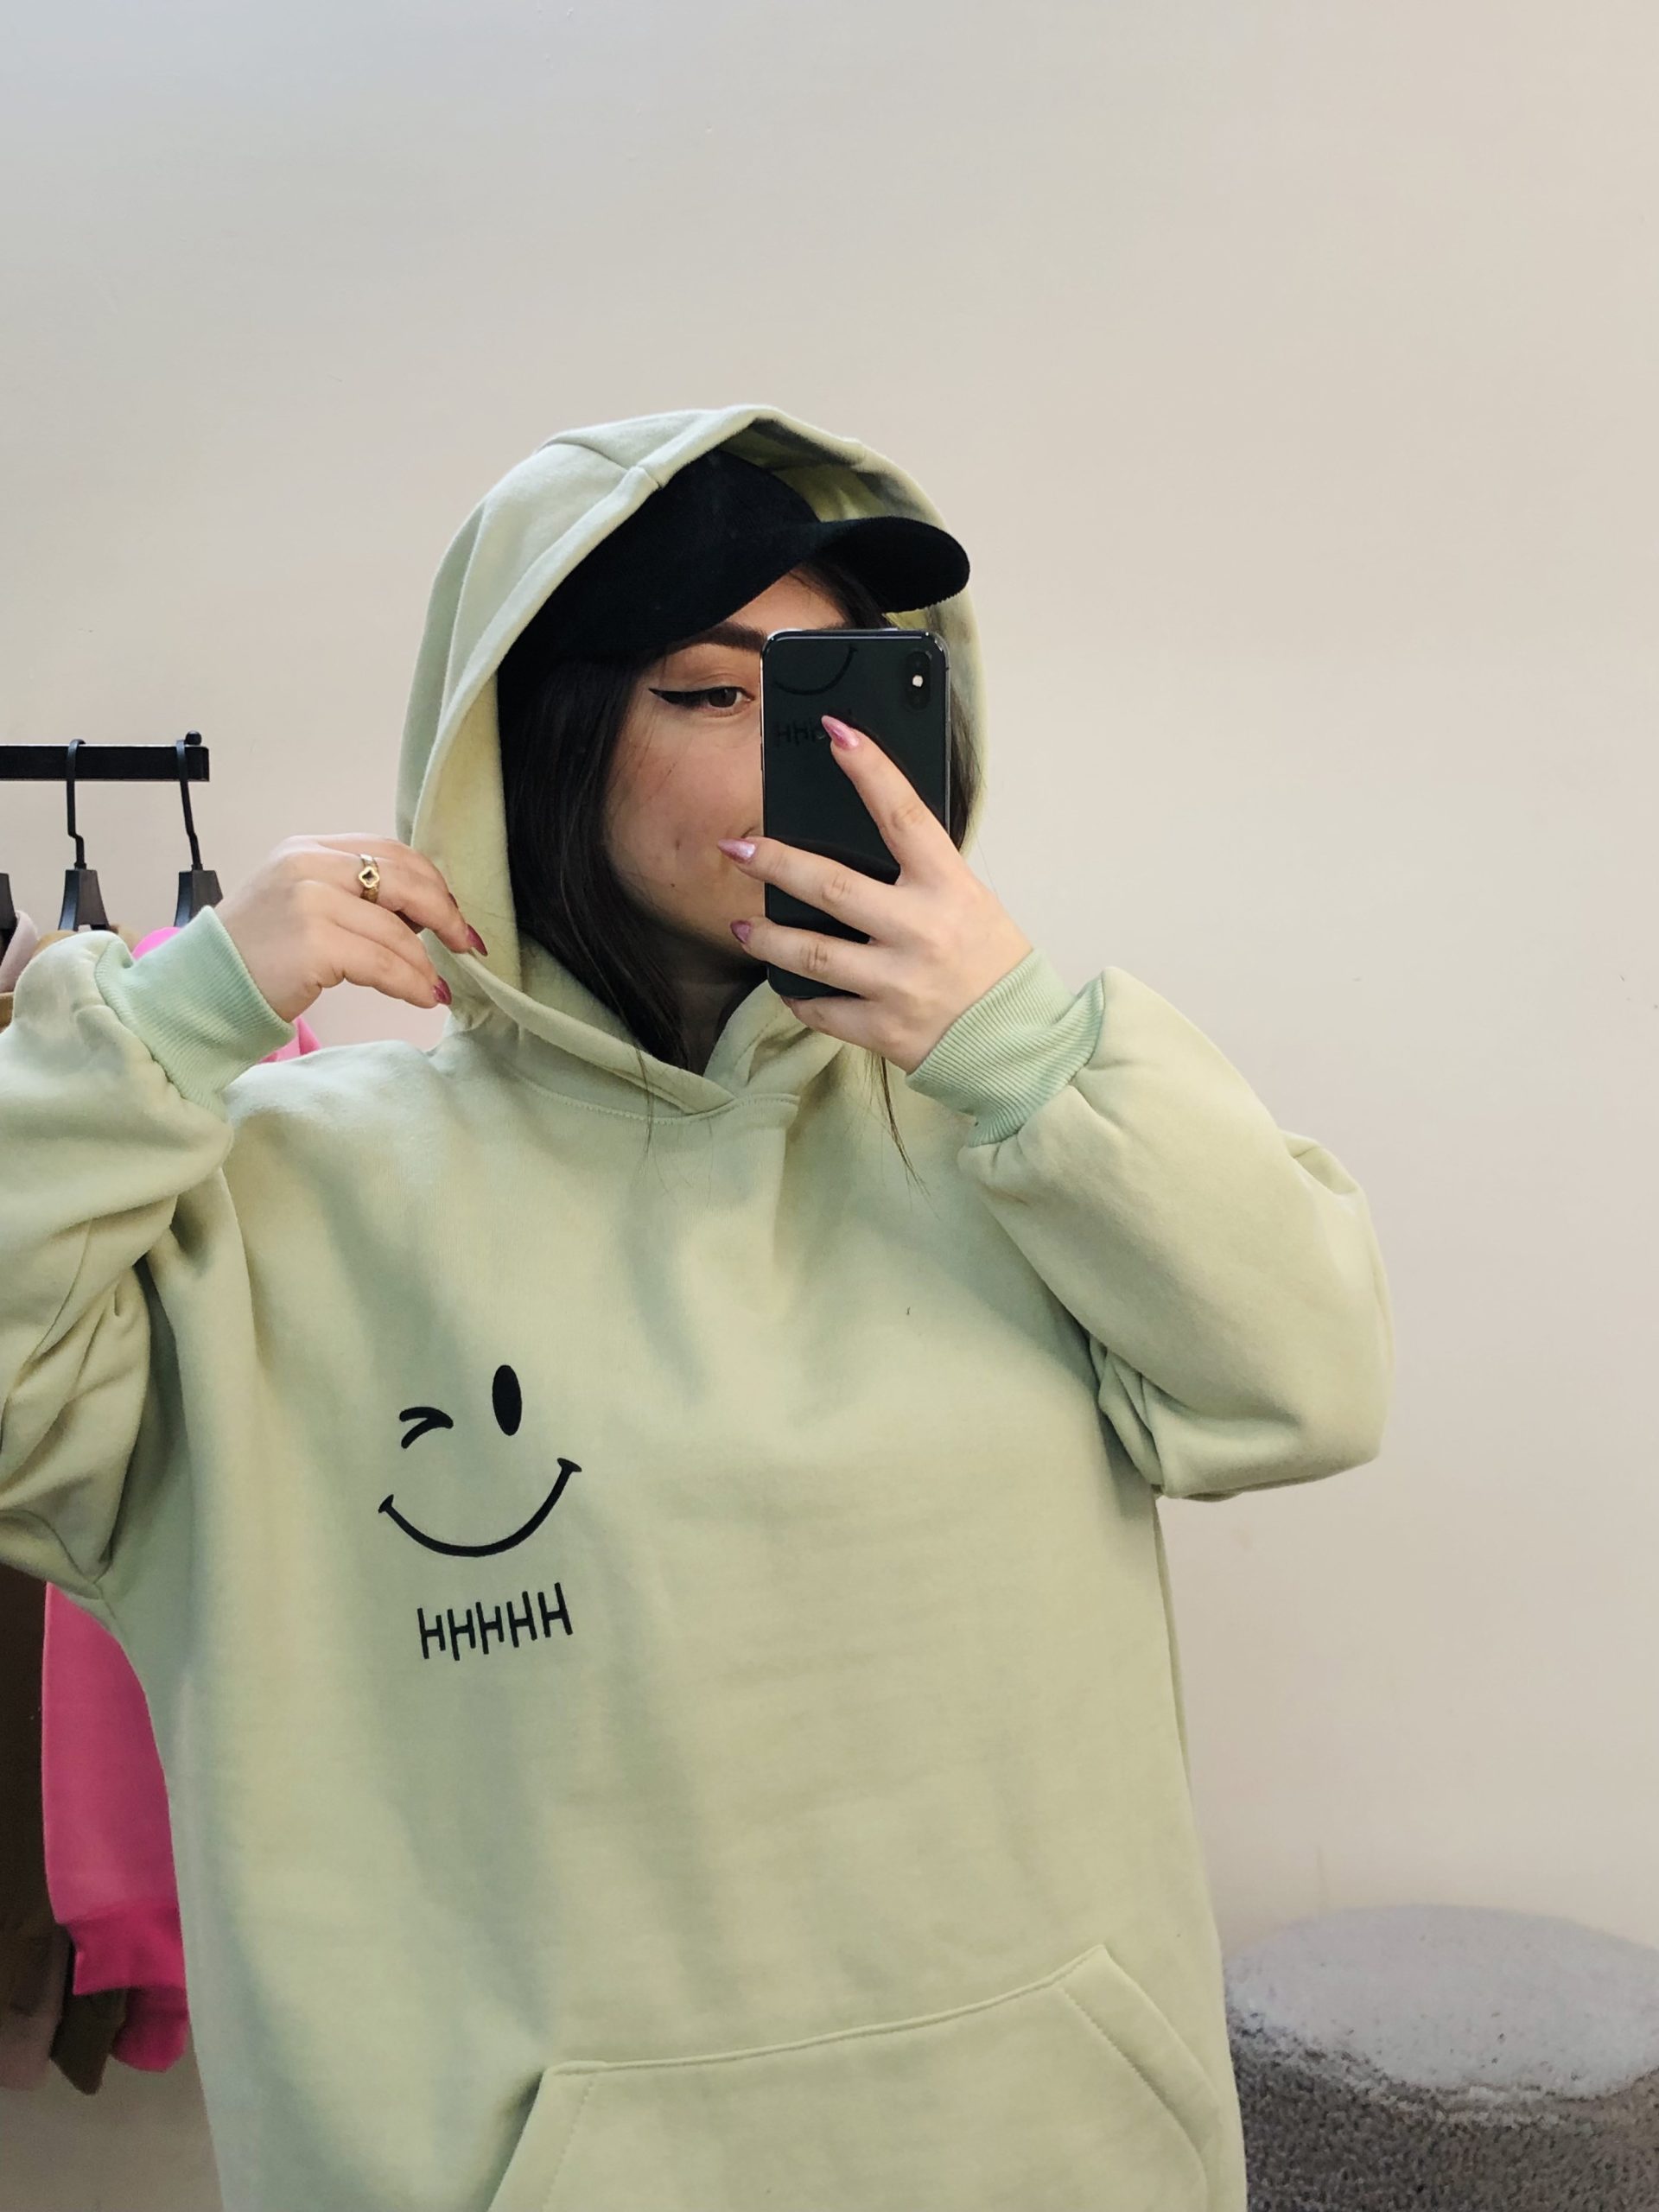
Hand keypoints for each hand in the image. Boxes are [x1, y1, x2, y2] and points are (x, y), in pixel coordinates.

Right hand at [216, 836, 486, 1023]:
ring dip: (426, 964)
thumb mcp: (299, 903)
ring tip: (437, 986)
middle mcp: (308, 865)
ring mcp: (309, 901)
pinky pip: (383, 963)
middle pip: (404, 880)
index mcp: (308, 849)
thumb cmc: (254, 954)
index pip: (389, 851)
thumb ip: (350, 895)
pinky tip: (422, 996)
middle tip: (466, 944)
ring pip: (397, 930)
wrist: (201, 988)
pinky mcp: (313, 943)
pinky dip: (411, 983)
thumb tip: (421, 916)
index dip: (432, 882)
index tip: (453, 913)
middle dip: (445, 914)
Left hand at [716, 715, 1033, 1074]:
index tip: (836, 733)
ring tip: (743, 926)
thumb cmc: (992, 964)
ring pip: (812, 953)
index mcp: (949, 888)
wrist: (1021, 1041)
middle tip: (738, 847)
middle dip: (776, 863)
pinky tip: (784, 981)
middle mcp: (921, 930)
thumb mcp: (969, 902)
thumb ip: (920, 876)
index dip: (870, 770)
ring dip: (767, 937)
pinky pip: (820, 1008)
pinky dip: (796, 994)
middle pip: (832, 886)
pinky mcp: (883, 1028)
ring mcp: (899, 982)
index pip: (904, 815)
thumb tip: (858, 844)